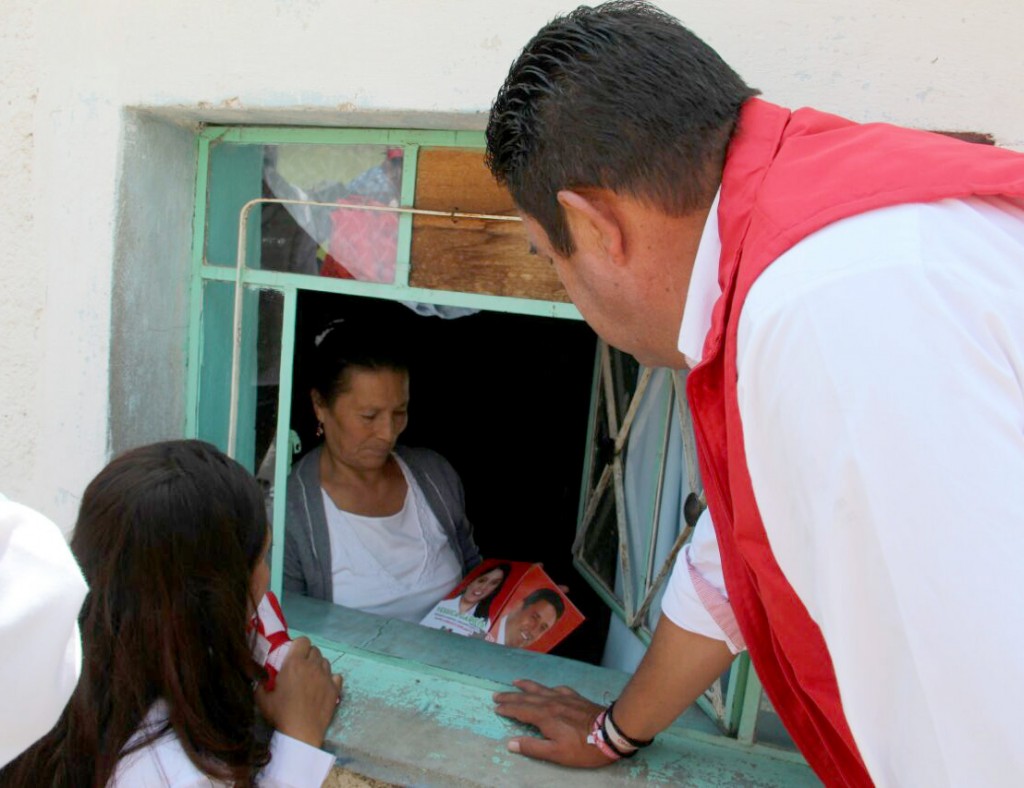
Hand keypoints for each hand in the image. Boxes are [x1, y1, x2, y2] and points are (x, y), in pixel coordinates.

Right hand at [256, 637, 343, 748]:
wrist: (301, 732)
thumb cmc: (280, 714)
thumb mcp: (262, 699)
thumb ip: (260, 685)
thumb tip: (259, 679)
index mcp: (294, 663)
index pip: (303, 640)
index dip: (298, 646)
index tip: (293, 655)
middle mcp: (312, 665)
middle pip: (315, 650)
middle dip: (308, 655)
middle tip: (300, 668)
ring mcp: (326, 676)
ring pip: (325, 661)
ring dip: (318, 666)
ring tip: (311, 678)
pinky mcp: (335, 688)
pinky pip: (336, 675)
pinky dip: (330, 678)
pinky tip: (323, 686)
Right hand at [493, 679, 614, 766]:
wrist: (611, 731)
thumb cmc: (584, 747)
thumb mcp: (557, 754)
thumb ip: (533, 748)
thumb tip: (510, 743)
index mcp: (545, 717)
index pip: (520, 710)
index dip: (507, 709)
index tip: (496, 708)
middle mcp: (551, 703)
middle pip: (527, 697)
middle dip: (511, 696)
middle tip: (497, 695)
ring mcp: (564, 698)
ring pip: (540, 689)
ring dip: (526, 686)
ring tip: (515, 682)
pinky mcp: (575, 697)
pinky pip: (556, 689)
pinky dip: (547, 687)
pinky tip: (548, 688)